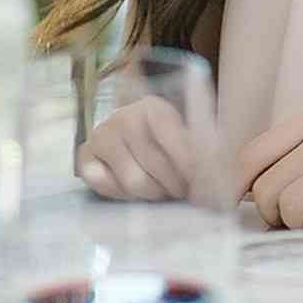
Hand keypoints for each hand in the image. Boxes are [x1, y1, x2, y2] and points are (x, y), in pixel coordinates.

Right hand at [76, 95, 201, 202]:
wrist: (130, 141)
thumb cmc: (166, 144)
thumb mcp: (189, 138)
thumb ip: (204, 147)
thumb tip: (218, 161)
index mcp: (153, 107)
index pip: (173, 136)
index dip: (189, 163)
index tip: (202, 181)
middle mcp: (124, 116)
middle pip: (156, 165)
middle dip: (175, 184)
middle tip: (183, 191)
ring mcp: (101, 136)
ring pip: (134, 182)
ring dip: (153, 193)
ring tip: (162, 190)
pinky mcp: (85, 158)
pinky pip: (107, 187)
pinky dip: (124, 195)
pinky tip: (135, 190)